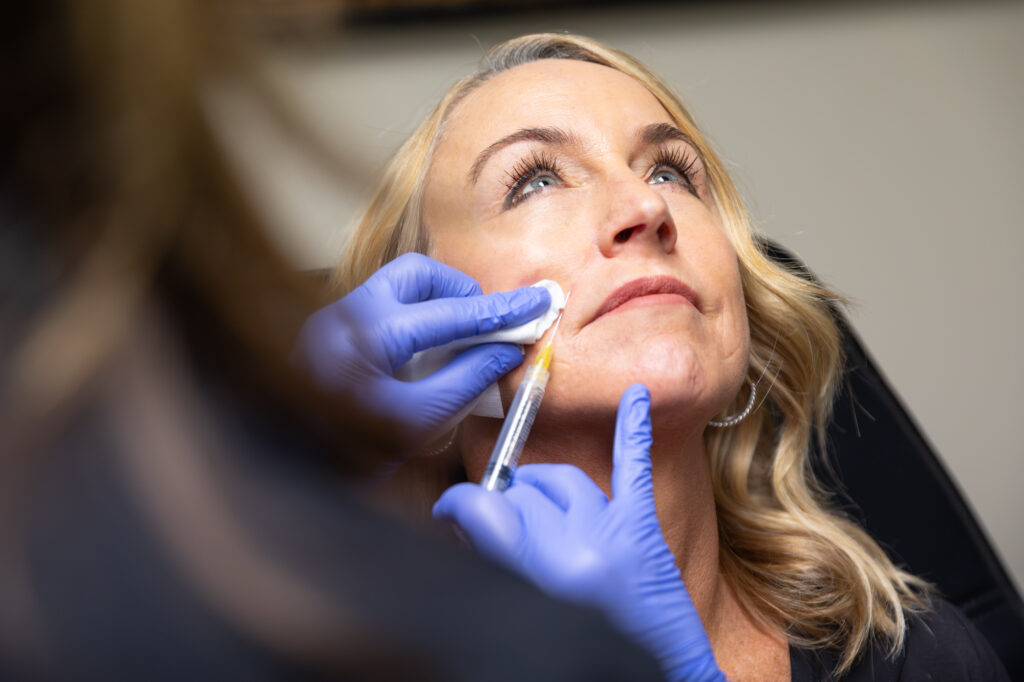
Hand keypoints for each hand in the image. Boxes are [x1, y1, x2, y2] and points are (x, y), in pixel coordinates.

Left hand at [293, 253, 549, 435]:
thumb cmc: (347, 455)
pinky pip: (381, 306)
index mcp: (368, 335)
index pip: (451, 312)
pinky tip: (428, 350)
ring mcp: (331, 317)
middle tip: (490, 324)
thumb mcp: (419, 424)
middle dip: (462, 292)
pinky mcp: (327, 329)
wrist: (288, 470)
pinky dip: (413, 317)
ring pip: (398, 284)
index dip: (501, 310)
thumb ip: (467, 381)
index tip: (538, 302)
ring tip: (461, 337)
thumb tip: (507, 351)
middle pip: (420, 273)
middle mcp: (345, 311)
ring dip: (437, 301)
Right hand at [432, 384, 725, 681]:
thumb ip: (496, 566)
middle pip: (520, 494)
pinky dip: (634, 427)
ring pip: (560, 480)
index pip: (484, 511)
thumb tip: (470, 526)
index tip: (448, 512)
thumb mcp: (527, 613)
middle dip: (496, 504)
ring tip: (524, 503)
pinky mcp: (643, 528)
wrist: (661, 678)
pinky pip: (634, 467)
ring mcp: (617, 532)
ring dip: (536, 486)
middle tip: (486, 524)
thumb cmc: (593, 657)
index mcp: (546, 576)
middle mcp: (582, 547)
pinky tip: (638, 394)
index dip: (456, 505)